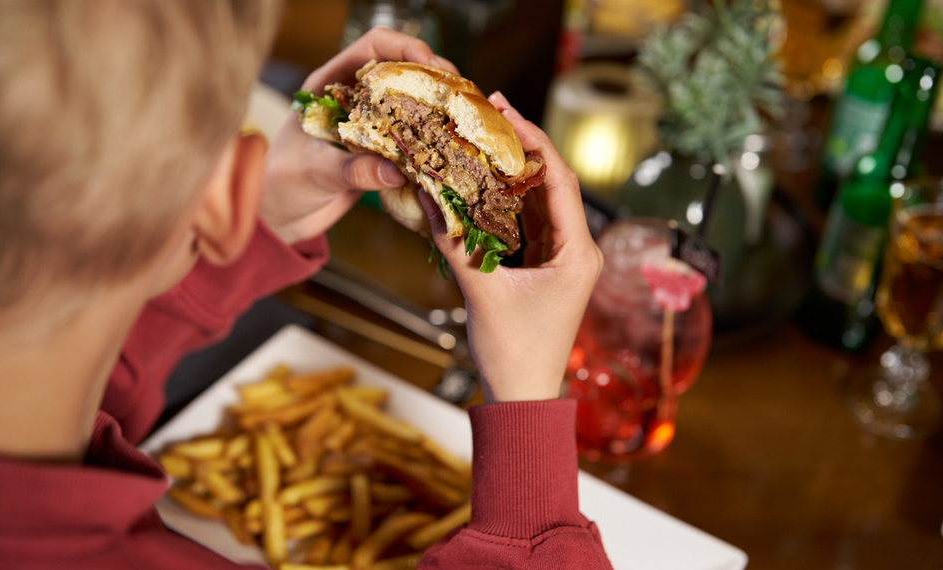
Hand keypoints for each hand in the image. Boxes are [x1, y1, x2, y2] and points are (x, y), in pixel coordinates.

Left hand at [260, 27, 458, 243]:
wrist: (277, 217)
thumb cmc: (280, 186)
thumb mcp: (314, 175)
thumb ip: (351, 170)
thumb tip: (396, 171)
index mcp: (329, 85)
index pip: (371, 48)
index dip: (404, 49)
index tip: (429, 64)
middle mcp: (353, 99)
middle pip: (402, 70)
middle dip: (433, 77)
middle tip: (459, 94)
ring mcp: (369, 125)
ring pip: (412, 103)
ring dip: (438, 107)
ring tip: (463, 118)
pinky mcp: (381, 152)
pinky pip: (413, 138)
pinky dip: (433, 140)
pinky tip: (451, 148)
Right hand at [423, 92, 602, 402]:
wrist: (522, 398)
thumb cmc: (513, 353)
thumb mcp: (481, 293)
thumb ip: (454, 242)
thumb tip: (428, 193)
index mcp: (578, 252)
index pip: (560, 180)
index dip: (533, 140)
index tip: (504, 111)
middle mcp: (578, 250)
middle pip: (552, 183)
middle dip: (522, 147)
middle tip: (490, 112)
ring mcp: (562, 258)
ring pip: (540, 201)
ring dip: (514, 171)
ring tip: (484, 136)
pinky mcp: (545, 268)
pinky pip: (528, 222)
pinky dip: (507, 200)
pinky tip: (484, 180)